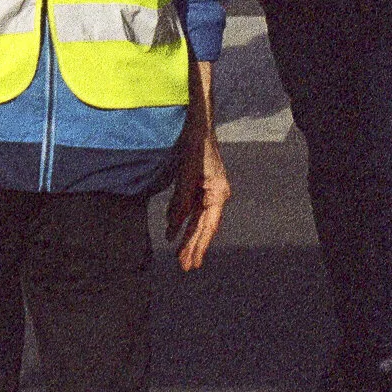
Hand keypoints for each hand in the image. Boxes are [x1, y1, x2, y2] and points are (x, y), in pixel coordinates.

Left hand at [167, 64, 228, 271]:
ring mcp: (210, 191)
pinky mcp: (201, 186)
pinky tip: (175, 233)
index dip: (200, 245)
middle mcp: (217, 195)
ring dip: (189, 237)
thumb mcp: (186, 174)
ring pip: (199, 220)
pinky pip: (193, 209)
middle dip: (194, 247)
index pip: (209, 226)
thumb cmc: (195, 146)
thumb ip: (180, 201)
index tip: (193, 262)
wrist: (199, 124)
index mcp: (219, 193)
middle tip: (186, 267)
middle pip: (205, 227)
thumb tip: (172, 228)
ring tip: (181, 257)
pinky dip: (184, 221)